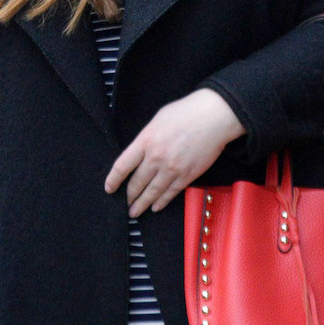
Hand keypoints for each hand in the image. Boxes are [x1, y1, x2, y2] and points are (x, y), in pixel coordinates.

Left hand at [105, 88, 244, 216]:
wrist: (214, 116)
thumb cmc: (186, 112)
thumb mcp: (157, 120)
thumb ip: (146, 138)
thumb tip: (140, 153)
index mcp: (145, 140)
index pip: (122, 166)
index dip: (113, 180)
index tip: (109, 188)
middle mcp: (156, 157)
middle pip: (136, 183)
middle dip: (129, 196)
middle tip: (125, 204)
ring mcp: (172, 168)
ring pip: (153, 192)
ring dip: (142, 204)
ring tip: (135, 212)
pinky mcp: (187, 175)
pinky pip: (171, 193)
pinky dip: (162, 201)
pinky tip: (156, 206)